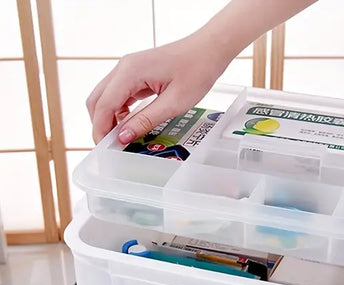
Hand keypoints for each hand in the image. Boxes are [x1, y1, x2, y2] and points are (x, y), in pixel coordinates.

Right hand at [86, 0, 317, 144]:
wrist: (218, 42)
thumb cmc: (202, 68)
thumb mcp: (176, 101)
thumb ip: (145, 121)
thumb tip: (121, 140)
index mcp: (130, 72)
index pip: (101, 108)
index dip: (99, 134)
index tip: (105, 156)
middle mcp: (125, 66)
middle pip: (97, 101)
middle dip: (101, 127)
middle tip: (114, 153)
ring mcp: (133, 67)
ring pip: (108, 97)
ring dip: (112, 120)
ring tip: (125, 145)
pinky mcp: (143, 70)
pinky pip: (123, 93)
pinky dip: (124, 112)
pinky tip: (137, 127)